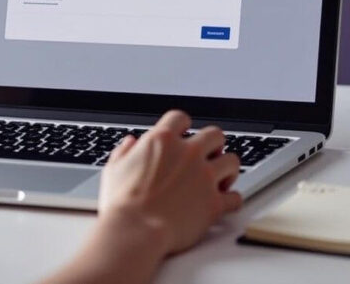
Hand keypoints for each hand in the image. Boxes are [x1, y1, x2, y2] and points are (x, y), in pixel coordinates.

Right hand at [99, 110, 242, 255]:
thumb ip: (124, 152)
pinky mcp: (214, 203)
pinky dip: (231, 200)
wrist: (135, 231)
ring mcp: (204, 177)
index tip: (182, 134)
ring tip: (219, 179)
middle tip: (206, 156)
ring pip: (233, 161)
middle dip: (212, 144)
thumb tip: (130, 144)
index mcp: (162, 141)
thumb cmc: (122, 204)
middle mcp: (188, 154)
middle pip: (215, 135)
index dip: (182, 126)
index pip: (180, 118)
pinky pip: (236, 197)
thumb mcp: (113, 170)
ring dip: (227, 169)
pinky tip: (223, 202)